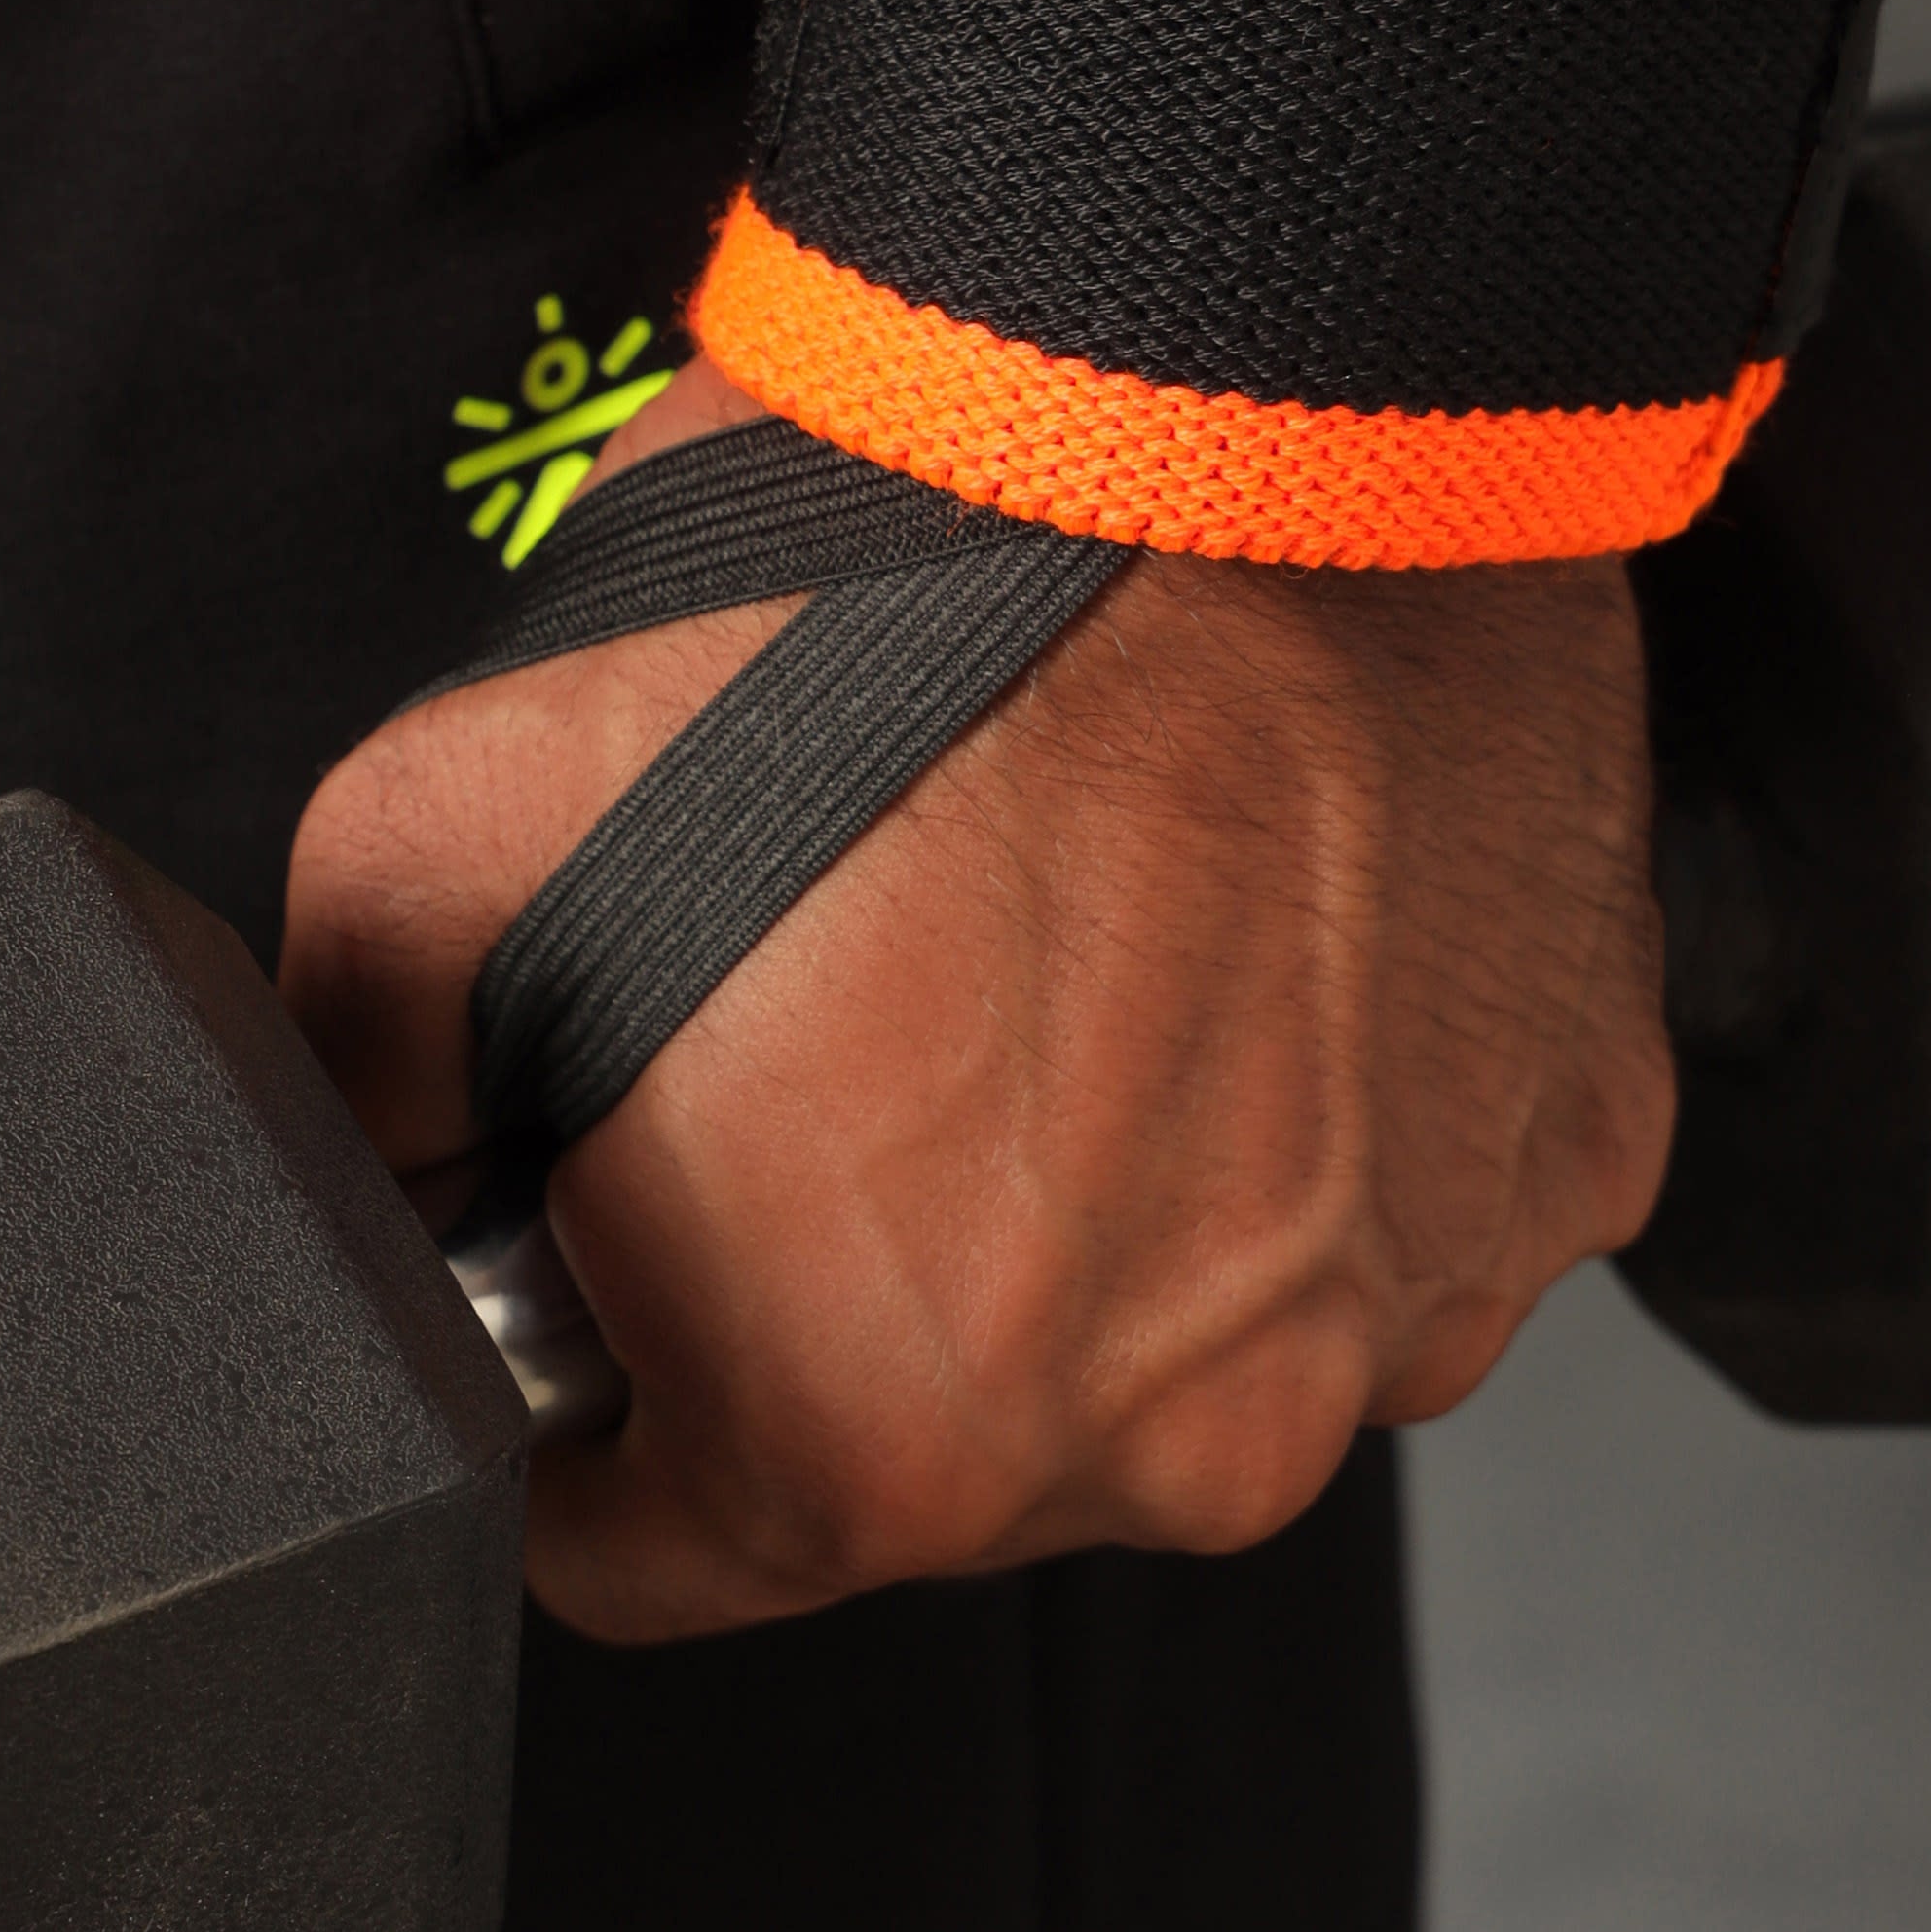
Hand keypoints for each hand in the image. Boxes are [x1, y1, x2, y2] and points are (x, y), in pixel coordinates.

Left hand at [282, 366, 1673, 1641]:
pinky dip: (1301, 1103)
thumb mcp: (433, 843)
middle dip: (855, 1272)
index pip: (653, 1545)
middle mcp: (1181, 1430)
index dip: (594, 1376)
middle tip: (847, 1014)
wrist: (1197, 385)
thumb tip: (383, 1164)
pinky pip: (1379, 1199)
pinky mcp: (1556, 1151)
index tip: (620, 1234)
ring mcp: (1406, 1298)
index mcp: (886, 1434)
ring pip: (1178, 1326)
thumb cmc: (864, 602)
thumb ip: (374, 1090)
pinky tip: (1233, 924)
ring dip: (1104, 1190)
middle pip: (941, 1439)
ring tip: (1055, 936)